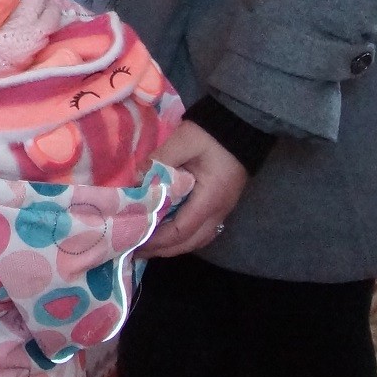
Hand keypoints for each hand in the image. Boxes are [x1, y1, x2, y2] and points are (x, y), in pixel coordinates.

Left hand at [139, 121, 244, 258]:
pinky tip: (167, 232)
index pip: (181, 230)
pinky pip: (202, 230)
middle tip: (136, 251)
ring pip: (197, 239)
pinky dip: (184, 236)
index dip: (158, 240)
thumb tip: (136, 180)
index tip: (135, 242)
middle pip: (190, 242)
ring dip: (174, 246)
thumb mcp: (183, 141)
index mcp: (210, 199)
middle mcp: (219, 211)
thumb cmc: (212, 134)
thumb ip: (159, 160)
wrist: (241, 125)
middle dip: (163, 250)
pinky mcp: (220, 204)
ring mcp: (222, 209)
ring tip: (149, 245)